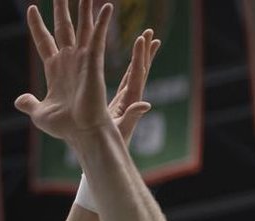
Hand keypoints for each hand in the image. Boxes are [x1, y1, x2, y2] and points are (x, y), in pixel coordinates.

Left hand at [16, 2, 151, 148]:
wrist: (81, 132)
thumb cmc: (64, 127)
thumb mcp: (40, 114)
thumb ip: (29, 104)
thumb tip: (18, 100)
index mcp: (54, 69)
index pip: (43, 40)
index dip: (36, 25)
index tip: (31, 8)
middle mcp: (68, 60)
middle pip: (63, 27)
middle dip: (61, 8)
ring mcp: (81, 59)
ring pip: (82, 27)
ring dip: (84, 9)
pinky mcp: (93, 62)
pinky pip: (97, 37)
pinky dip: (102, 22)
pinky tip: (106, 6)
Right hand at [110, 22, 159, 145]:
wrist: (105, 155)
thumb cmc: (110, 146)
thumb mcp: (120, 130)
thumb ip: (132, 117)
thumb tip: (146, 104)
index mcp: (130, 101)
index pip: (137, 74)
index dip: (139, 56)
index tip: (141, 39)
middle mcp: (131, 98)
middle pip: (140, 70)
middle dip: (144, 51)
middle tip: (149, 32)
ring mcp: (126, 100)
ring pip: (134, 73)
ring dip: (140, 56)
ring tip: (145, 38)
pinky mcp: (119, 103)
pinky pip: (126, 81)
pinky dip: (130, 68)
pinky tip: (133, 59)